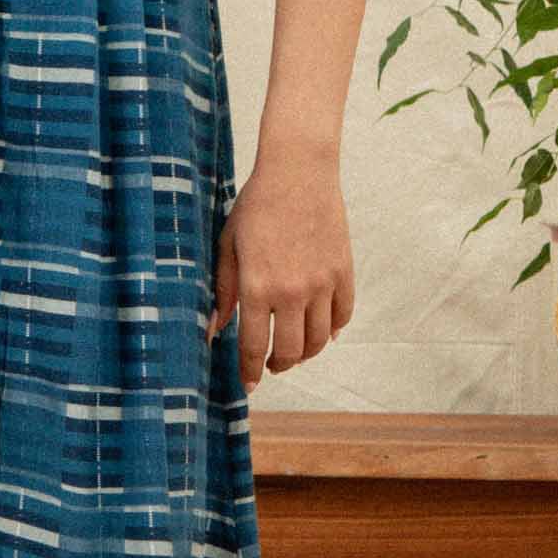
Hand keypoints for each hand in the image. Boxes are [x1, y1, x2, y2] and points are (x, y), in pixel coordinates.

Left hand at [205, 145, 353, 392]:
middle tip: (271, 367)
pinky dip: (333, 330)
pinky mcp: (343, 272)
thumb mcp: (229, 247)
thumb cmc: (256, 207)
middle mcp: (291, 291)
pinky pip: (342, 316)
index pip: (253, 346)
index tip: (248, 384)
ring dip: (305, 353)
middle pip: (290, 352)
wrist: (298, 173)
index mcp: (257, 287)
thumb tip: (214, 330)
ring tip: (294, 351)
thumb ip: (223, 292)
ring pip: (319, 340)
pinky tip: (322, 331)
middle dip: (278, 366)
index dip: (249, 371)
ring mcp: (322, 284)